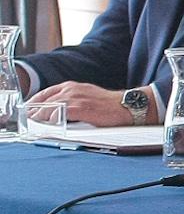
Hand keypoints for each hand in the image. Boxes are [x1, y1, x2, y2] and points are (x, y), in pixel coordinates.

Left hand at [29, 81, 146, 126]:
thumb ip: (71, 101)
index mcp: (71, 86)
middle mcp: (70, 89)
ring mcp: (74, 98)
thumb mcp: (87, 97)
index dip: (33, 104)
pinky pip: (58, 115)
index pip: (44, 94)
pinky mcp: (79, 108)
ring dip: (38, 118)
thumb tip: (56, 113)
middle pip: (43, 101)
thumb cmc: (110, 105)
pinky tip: (46, 127)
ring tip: (32, 127)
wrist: (127, 106)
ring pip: (48, 108)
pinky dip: (49, 121)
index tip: (28, 113)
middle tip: (26, 123)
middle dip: (33, 113)